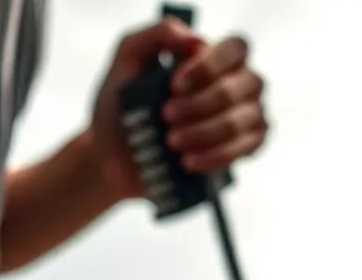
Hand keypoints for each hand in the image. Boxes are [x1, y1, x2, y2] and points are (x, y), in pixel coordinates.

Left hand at [89, 18, 268, 201]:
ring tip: (171, 143)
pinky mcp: (245, 147)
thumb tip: (196, 41)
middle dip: (201, 104)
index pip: (235, 49)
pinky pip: (245, 149)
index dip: (209, 67)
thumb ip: (158, 35)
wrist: (115, 156)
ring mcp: (246, 115)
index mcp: (216, 57)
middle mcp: (239, 82)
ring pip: (240, 121)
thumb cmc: (123, 104)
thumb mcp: (128, 59)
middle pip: (242, 86)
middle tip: (165, 117)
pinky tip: (188, 162)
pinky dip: (215, 157)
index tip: (174, 86)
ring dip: (205, 133)